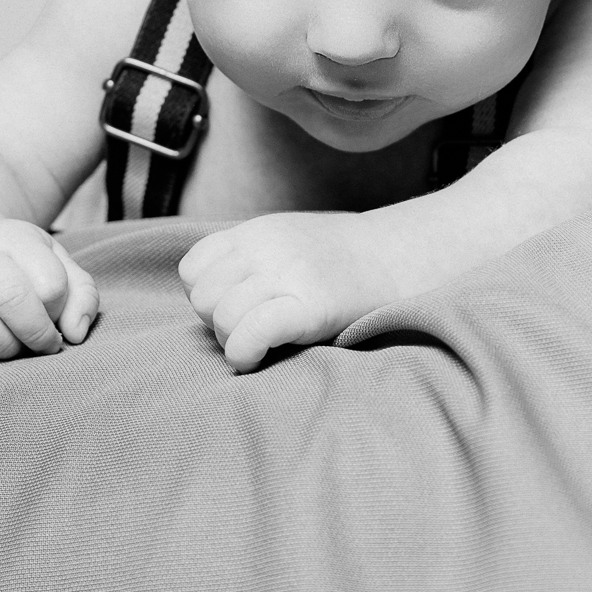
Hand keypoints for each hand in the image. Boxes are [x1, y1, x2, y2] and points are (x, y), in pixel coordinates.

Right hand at [0, 220, 99, 372]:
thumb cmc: (16, 267)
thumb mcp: (54, 265)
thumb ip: (81, 295)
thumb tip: (75, 334)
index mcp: (16, 236)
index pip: (49, 282)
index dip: (58, 314)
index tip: (57, 325)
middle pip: (11, 297)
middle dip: (34, 333)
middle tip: (40, 347)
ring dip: (1, 346)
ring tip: (12, 350)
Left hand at [178, 212, 401, 372]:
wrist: (398, 256)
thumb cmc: (340, 259)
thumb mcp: (286, 238)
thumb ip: (247, 257)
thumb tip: (208, 296)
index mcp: (256, 232)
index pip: (192, 269)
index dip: (206, 296)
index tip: (235, 306)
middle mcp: (266, 249)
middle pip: (203, 298)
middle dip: (218, 322)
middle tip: (251, 328)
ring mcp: (287, 275)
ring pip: (222, 317)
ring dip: (234, 341)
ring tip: (262, 342)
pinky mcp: (309, 306)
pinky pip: (251, 333)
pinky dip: (244, 354)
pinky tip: (257, 359)